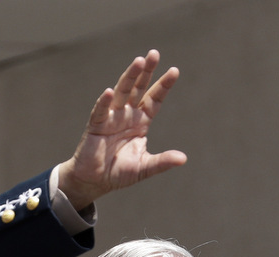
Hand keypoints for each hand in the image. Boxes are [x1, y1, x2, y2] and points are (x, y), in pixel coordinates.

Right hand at [55, 49, 186, 211]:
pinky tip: (110, 92)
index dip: (163, 85)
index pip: (154, 99)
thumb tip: (183, 159)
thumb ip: (162, 161)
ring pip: (121, 92)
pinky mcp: (96, 124)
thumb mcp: (144, 167)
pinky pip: (100, 110)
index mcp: (141, 121)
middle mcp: (127, 114)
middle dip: (146, 71)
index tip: (174, 70)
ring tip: (138, 62)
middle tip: (154, 54)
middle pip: (138, 88)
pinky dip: (104, 102)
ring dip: (129, 77)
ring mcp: (111, 117)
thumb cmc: (119, 172)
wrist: (95, 180)